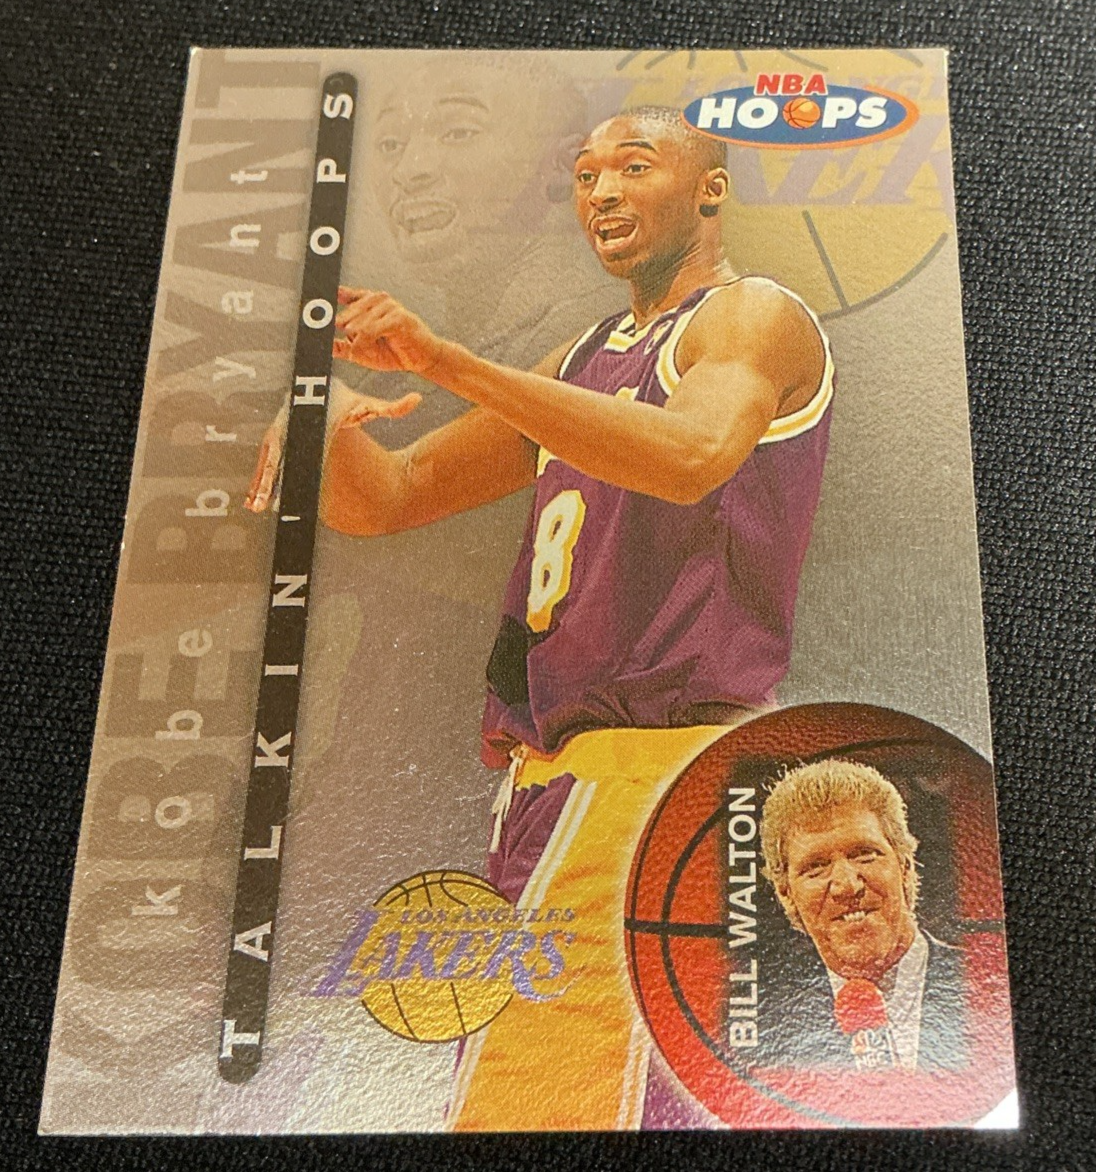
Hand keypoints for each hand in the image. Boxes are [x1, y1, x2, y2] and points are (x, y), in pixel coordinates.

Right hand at [244, 383, 420, 512]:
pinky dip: (258, 480)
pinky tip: (253, 500)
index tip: (292, 485)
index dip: (297, 468)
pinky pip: (265, 463)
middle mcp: (292, 430)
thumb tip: (417, 400)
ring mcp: (280, 435)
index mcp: (311, 426)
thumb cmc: (342, 399)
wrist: (318, 387)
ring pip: (267, 463)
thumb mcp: (367, 404)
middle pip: (278, 460)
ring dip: (259, 485)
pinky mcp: (275, 441)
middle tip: (262, 503)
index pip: (305, 452)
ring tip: (254, 507)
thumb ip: (392, 406)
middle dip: (268, 482)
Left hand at [333, 287, 444, 374]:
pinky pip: (375, 327)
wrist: (420, 360)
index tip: (319, 296)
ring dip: (357, 335)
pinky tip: (364, 344)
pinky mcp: (399, 317)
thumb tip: (322, 345)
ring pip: (363, 319)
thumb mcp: (362, 351)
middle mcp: (378, 301)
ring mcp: (390, 307)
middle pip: (352, 309)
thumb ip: (342, 346)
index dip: (334, 295)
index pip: (348, 295)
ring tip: (356, 346)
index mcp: (368, 304)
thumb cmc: (394, 352)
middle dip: (344, 322)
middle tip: (338, 331)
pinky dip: (367, 338)